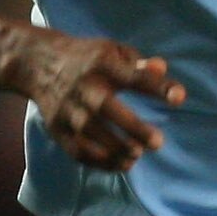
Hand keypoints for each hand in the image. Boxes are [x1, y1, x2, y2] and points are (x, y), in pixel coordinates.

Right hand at [8, 28, 184, 171]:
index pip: (133, 75)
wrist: (37, 64)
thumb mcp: (112, 51)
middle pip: (107, 108)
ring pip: (90, 134)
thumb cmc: (87, 59)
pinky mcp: (57, 127)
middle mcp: (83, 87)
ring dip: (116, 149)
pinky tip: (121, 164)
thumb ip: (138, 63)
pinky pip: (78, 150)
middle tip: (157, 143)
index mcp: (102, 64)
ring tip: (137, 155)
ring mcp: (68, 109)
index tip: (179, 98)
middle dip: (133, 128)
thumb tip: (161, 68)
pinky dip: (99, 162)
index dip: (157, 85)